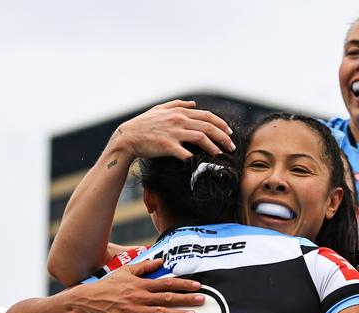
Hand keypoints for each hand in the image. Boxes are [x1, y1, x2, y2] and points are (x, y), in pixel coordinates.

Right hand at [76, 258, 203, 312]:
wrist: (88, 301)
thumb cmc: (108, 285)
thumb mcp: (125, 271)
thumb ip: (145, 267)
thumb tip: (161, 261)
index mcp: (141, 285)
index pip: (166, 283)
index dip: (183, 284)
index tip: (198, 285)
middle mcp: (140, 298)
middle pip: (167, 297)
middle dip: (186, 298)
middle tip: (202, 299)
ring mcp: (133, 312)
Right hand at [114, 100, 234, 160]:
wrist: (127, 137)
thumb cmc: (143, 124)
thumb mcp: (160, 109)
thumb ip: (177, 104)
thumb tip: (194, 103)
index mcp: (179, 112)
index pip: (207, 116)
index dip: (221, 124)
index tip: (229, 133)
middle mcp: (178, 120)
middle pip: (208, 127)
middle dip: (223, 137)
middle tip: (231, 147)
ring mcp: (173, 132)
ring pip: (201, 138)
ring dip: (214, 148)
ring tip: (221, 155)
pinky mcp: (167, 145)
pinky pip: (185, 153)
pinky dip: (195, 158)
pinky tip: (202, 163)